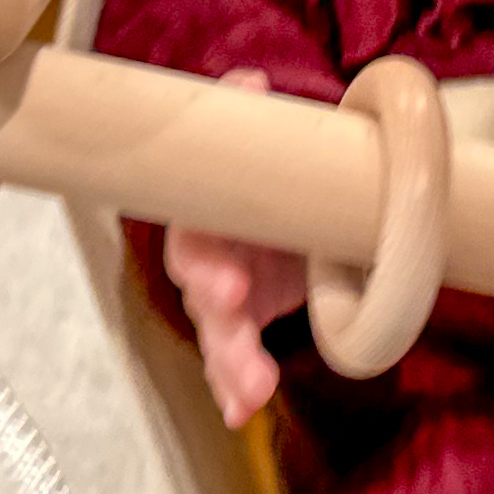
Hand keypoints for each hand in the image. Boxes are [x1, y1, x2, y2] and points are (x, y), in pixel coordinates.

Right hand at [169, 70, 307, 419]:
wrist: (299, 189)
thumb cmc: (273, 165)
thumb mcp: (271, 137)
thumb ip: (254, 116)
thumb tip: (246, 82)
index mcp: (209, 209)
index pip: (194, 233)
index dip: (206, 260)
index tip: (230, 284)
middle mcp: (208, 254)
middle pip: (201, 287)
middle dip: (218, 309)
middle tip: (236, 317)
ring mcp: (226, 293)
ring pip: (218, 333)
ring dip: (231, 362)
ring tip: (252, 388)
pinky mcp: (245, 323)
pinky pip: (235, 361)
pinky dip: (236, 387)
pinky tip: (242, 411)